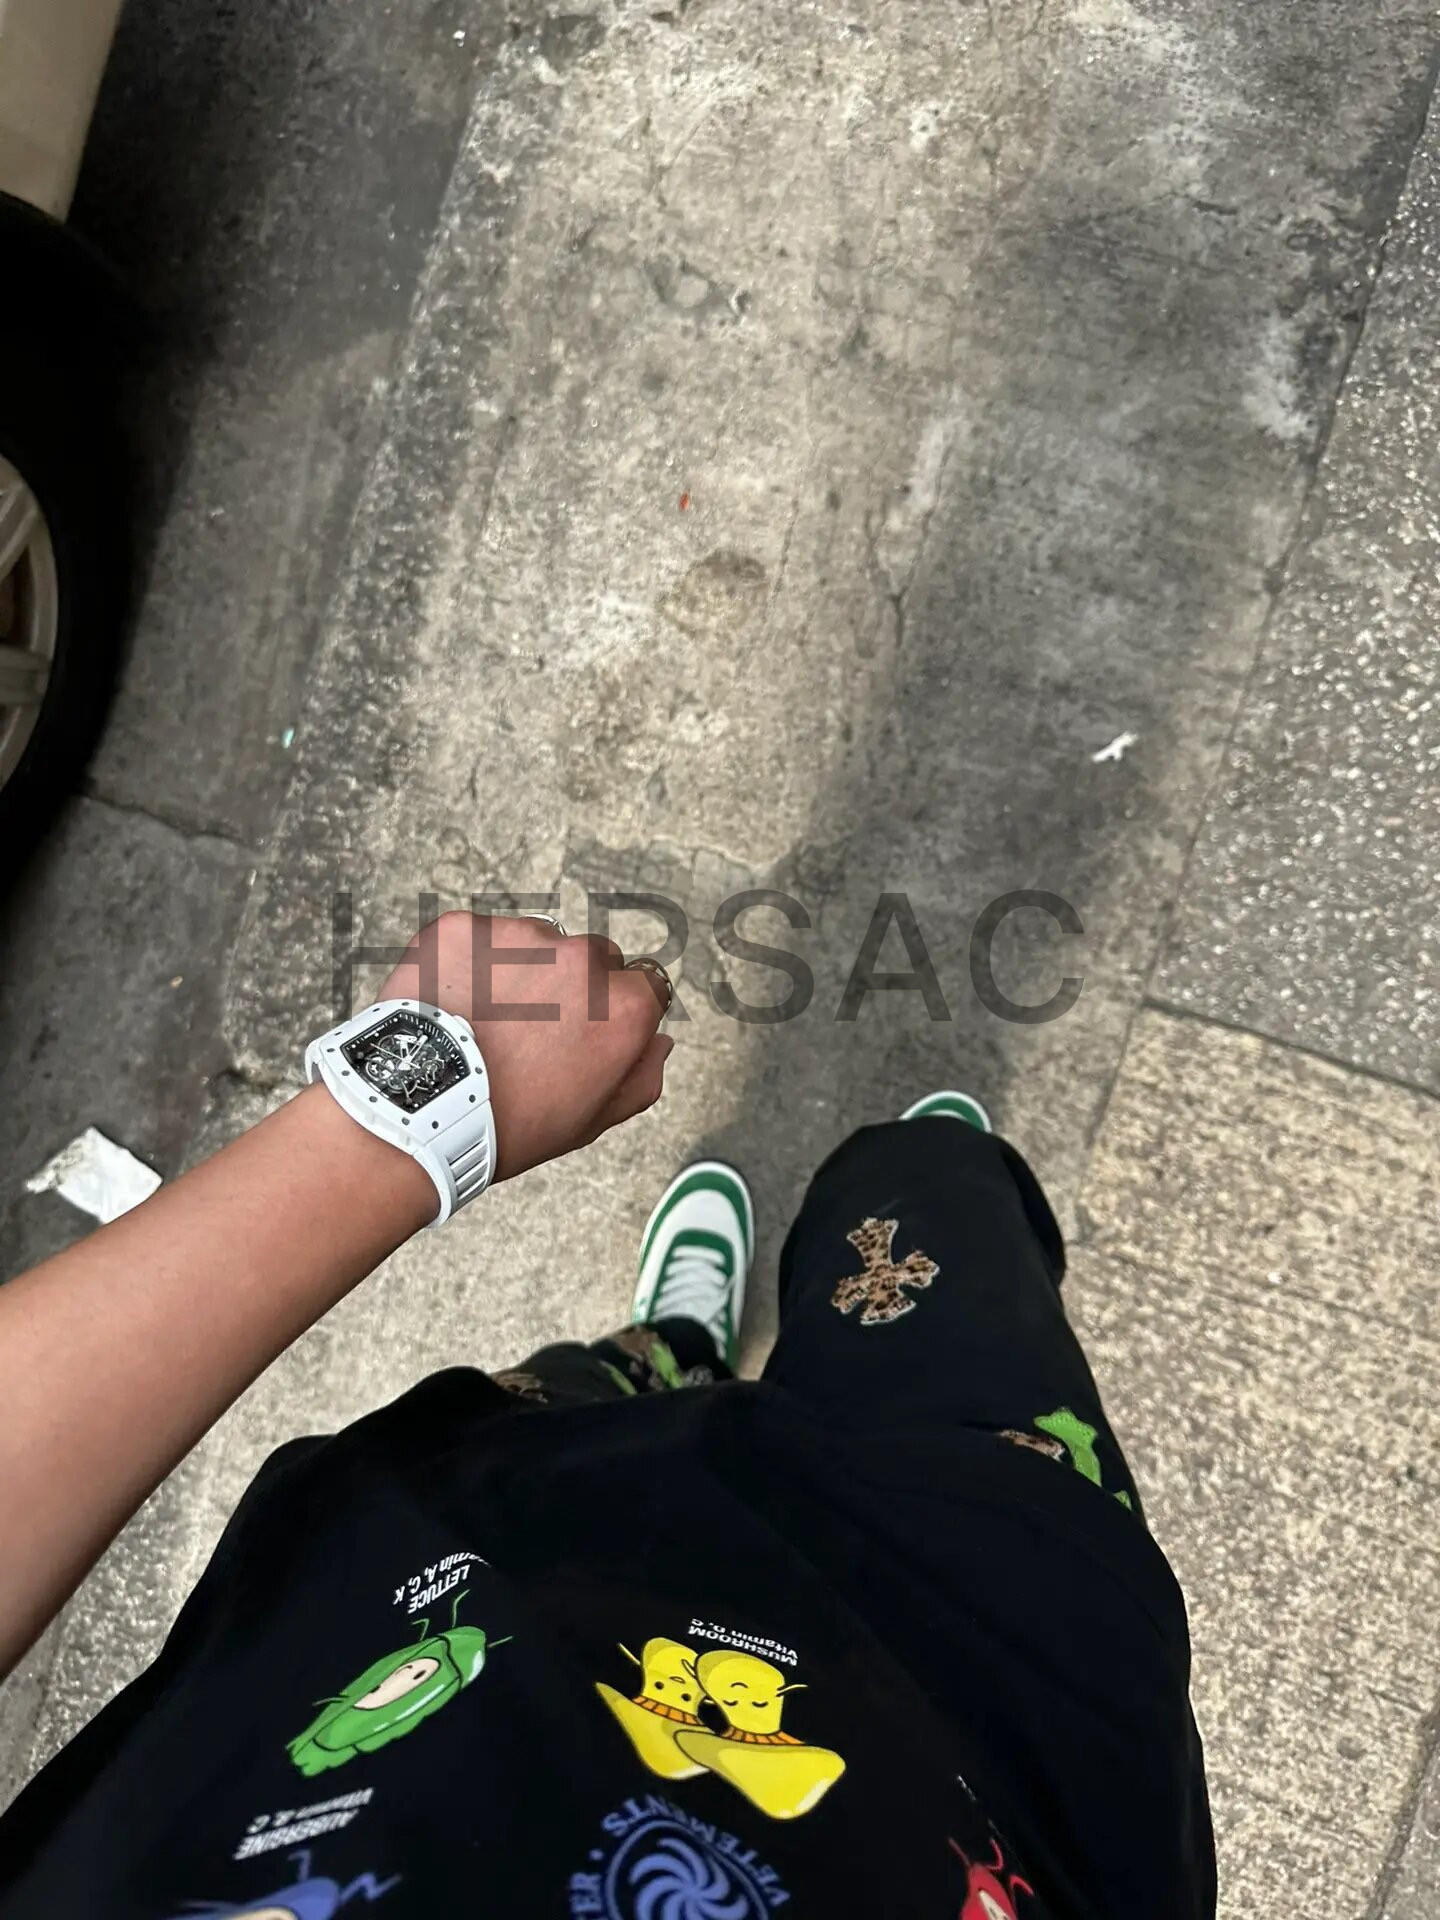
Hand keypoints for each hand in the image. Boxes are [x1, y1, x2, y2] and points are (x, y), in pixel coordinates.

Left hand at [377, 912, 672, 1180]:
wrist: (419, 1109)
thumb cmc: (508, 1123)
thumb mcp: (592, 1118)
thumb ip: (641, 1074)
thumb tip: (660, 1041)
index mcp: (623, 1005)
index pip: (644, 985)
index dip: (615, 1013)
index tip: (584, 1034)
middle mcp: (581, 958)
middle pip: (594, 958)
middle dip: (573, 987)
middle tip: (532, 1032)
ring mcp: (521, 936)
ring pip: (537, 943)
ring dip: (522, 971)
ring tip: (486, 1021)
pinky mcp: (466, 927)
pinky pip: (480, 939)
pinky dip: (471, 964)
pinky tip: (454, 1005)